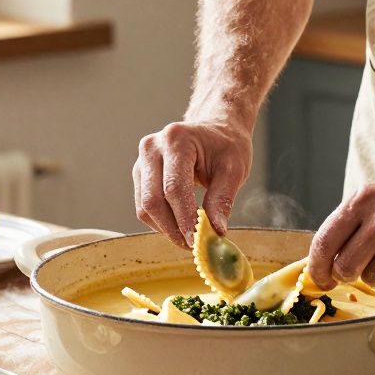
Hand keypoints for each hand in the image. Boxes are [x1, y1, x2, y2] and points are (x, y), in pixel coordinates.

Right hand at [133, 120, 251, 248]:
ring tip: (190, 236)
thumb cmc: (226, 145)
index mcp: (176, 140)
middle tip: (193, 245)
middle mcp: (152, 148)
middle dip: (172, 228)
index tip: (197, 241)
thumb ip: (222, 199)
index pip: (174, 188)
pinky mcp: (140, 176)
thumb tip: (215, 231)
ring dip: (166, 228)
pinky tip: (180, 223)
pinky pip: (144, 207)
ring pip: (145, 207)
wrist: (215, 129)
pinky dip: (161, 221)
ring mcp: (142, 162)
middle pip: (153, 200)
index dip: (184, 218)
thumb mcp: (234, 168)